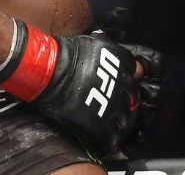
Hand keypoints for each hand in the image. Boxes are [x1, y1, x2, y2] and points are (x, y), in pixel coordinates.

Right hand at [0, 19, 140, 156]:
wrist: (49, 70)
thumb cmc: (66, 53)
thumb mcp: (93, 44)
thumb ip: (110, 51)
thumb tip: (119, 55)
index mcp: (120, 63)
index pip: (135, 71)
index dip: (129, 79)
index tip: (123, 84)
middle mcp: (121, 84)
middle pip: (133, 97)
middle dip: (128, 103)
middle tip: (119, 106)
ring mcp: (111, 105)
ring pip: (127, 120)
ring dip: (122, 123)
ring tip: (115, 125)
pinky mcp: (99, 124)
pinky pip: (112, 137)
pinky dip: (110, 140)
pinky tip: (106, 140)